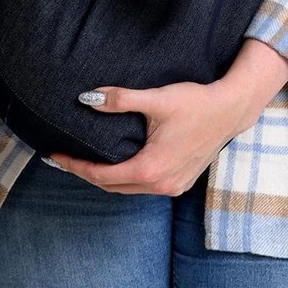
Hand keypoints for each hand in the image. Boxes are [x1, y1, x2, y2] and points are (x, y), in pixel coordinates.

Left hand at [47, 40, 287, 193]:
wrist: (231, 109)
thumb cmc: (196, 102)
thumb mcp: (157, 99)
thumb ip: (121, 100)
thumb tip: (87, 99)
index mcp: (150, 168)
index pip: (101, 175)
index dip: (75, 166)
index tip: (56, 156)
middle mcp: (160, 185)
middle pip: (112, 186)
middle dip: (87, 174)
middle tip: (65, 158)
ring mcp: (172, 187)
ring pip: (128, 189)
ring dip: (107, 178)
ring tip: (87, 161)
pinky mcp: (181, 182)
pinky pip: (145, 187)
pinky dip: (128, 179)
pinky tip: (120, 164)